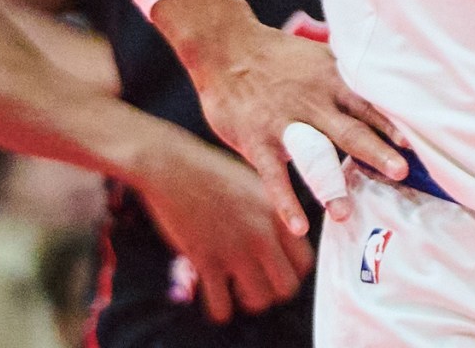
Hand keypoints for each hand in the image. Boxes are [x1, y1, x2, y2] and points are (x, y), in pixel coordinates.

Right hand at [129, 131, 310, 322]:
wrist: (169, 165)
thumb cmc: (209, 172)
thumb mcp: (253, 185)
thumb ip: (272, 213)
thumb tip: (284, 240)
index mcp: (276, 215)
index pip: (304, 263)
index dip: (290, 272)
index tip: (274, 272)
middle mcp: (261, 234)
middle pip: (286, 288)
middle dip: (272, 292)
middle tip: (254, 284)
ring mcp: (234, 249)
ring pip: (257, 300)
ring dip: (246, 300)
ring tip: (233, 289)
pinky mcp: (205, 260)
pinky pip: (221, 306)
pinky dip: (219, 309)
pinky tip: (210, 295)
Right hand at [158, 0, 406, 237]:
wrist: (225, 47)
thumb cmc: (277, 57)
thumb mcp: (318, 57)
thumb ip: (347, 76)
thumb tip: (389, 82)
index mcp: (331, 81)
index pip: (367, 104)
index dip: (390, 123)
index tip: (413, 144)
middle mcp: (312, 102)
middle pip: (349, 130)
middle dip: (375, 151)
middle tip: (400, 172)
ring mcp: (283, 122)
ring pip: (311, 156)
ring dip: (329, 184)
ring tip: (345, 213)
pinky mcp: (257, 140)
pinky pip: (273, 175)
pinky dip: (285, 201)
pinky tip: (298, 225)